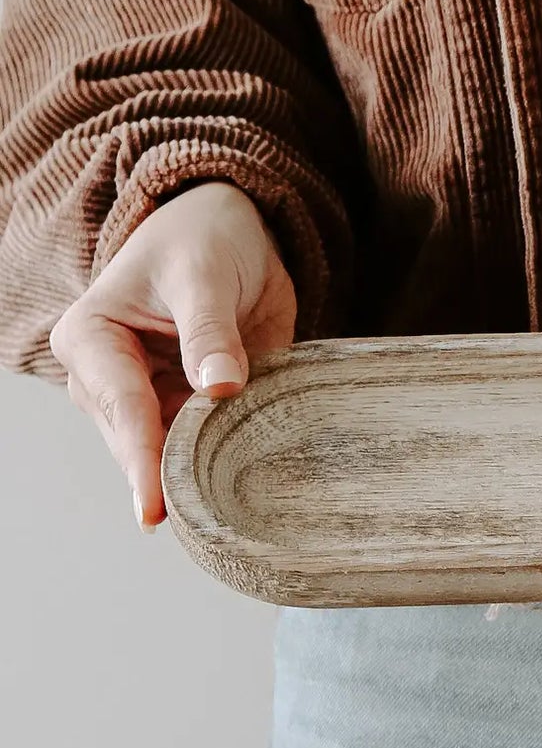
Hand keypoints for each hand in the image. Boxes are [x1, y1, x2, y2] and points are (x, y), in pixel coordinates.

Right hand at [47, 181, 296, 530]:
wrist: (229, 229)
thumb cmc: (201, 241)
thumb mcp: (204, 275)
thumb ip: (211, 331)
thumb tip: (219, 387)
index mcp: (91, 338)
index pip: (121, 405)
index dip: (141, 458)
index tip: (154, 509)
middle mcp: (107, 377)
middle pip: (138, 440)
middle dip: (171, 476)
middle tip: (206, 518)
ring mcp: (147, 397)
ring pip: (168, 450)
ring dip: (199, 473)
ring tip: (227, 508)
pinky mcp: (185, 406)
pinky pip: (202, 442)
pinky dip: (223, 459)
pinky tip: (243, 484)